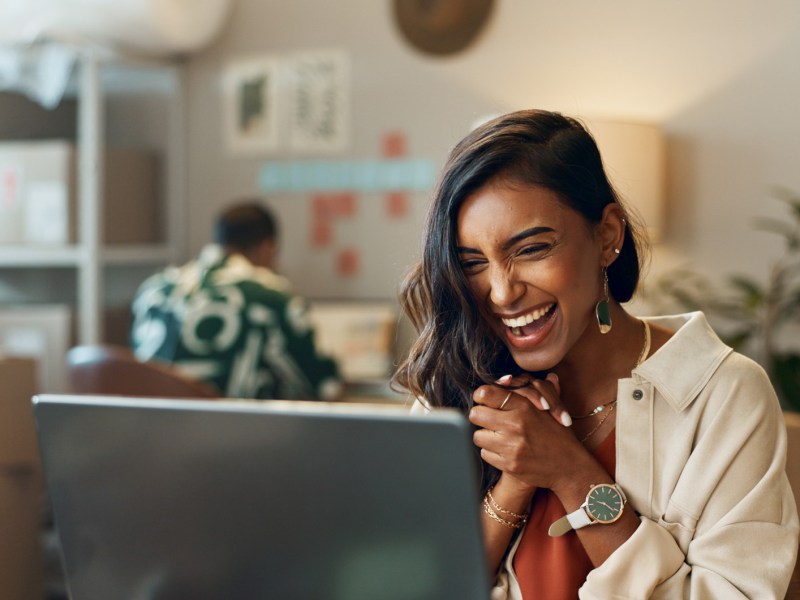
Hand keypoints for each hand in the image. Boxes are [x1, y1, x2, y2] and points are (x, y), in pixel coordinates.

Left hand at [469, 376, 583, 492]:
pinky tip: (505, 450)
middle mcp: (516, 425)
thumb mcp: (550, 408)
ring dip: (486, 436)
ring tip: (499, 436)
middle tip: (489, 420)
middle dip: (480, 416)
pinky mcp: (509, 464)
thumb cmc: (558, 435)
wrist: (570, 467)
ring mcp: (511, 446)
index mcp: (524, 407)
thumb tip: (509, 376)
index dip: (481, 396)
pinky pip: (485, 454)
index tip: (484, 401)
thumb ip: (529, 391)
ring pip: (478, 436)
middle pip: (475, 414)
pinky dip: (492, 452)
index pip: (485, 393)